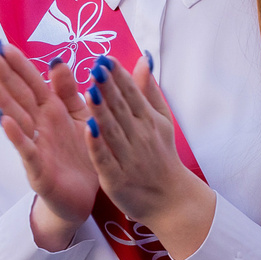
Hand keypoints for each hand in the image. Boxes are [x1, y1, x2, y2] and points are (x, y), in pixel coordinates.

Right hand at [0, 39, 98, 250]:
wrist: (87, 197)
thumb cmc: (82, 153)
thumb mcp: (80, 116)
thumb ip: (69, 91)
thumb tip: (57, 61)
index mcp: (51, 111)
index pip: (32, 83)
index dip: (19, 65)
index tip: (4, 45)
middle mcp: (39, 126)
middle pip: (20, 97)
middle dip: (5, 76)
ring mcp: (36, 147)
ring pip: (18, 120)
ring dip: (3, 101)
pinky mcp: (39, 171)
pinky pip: (27, 151)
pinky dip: (17, 137)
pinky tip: (5, 121)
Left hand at [83, 53, 211, 256]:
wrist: (172, 200)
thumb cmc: (162, 155)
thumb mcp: (161, 121)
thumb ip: (148, 91)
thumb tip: (143, 59)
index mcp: (148, 120)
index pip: (132, 94)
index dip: (118, 77)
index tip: (105, 59)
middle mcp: (140, 137)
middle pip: (121, 109)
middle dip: (108, 88)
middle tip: (95, 67)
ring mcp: (128, 158)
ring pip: (113, 132)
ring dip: (102, 112)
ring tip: (89, 91)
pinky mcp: (117, 179)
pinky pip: (106, 160)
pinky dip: (98, 146)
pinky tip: (88, 129)